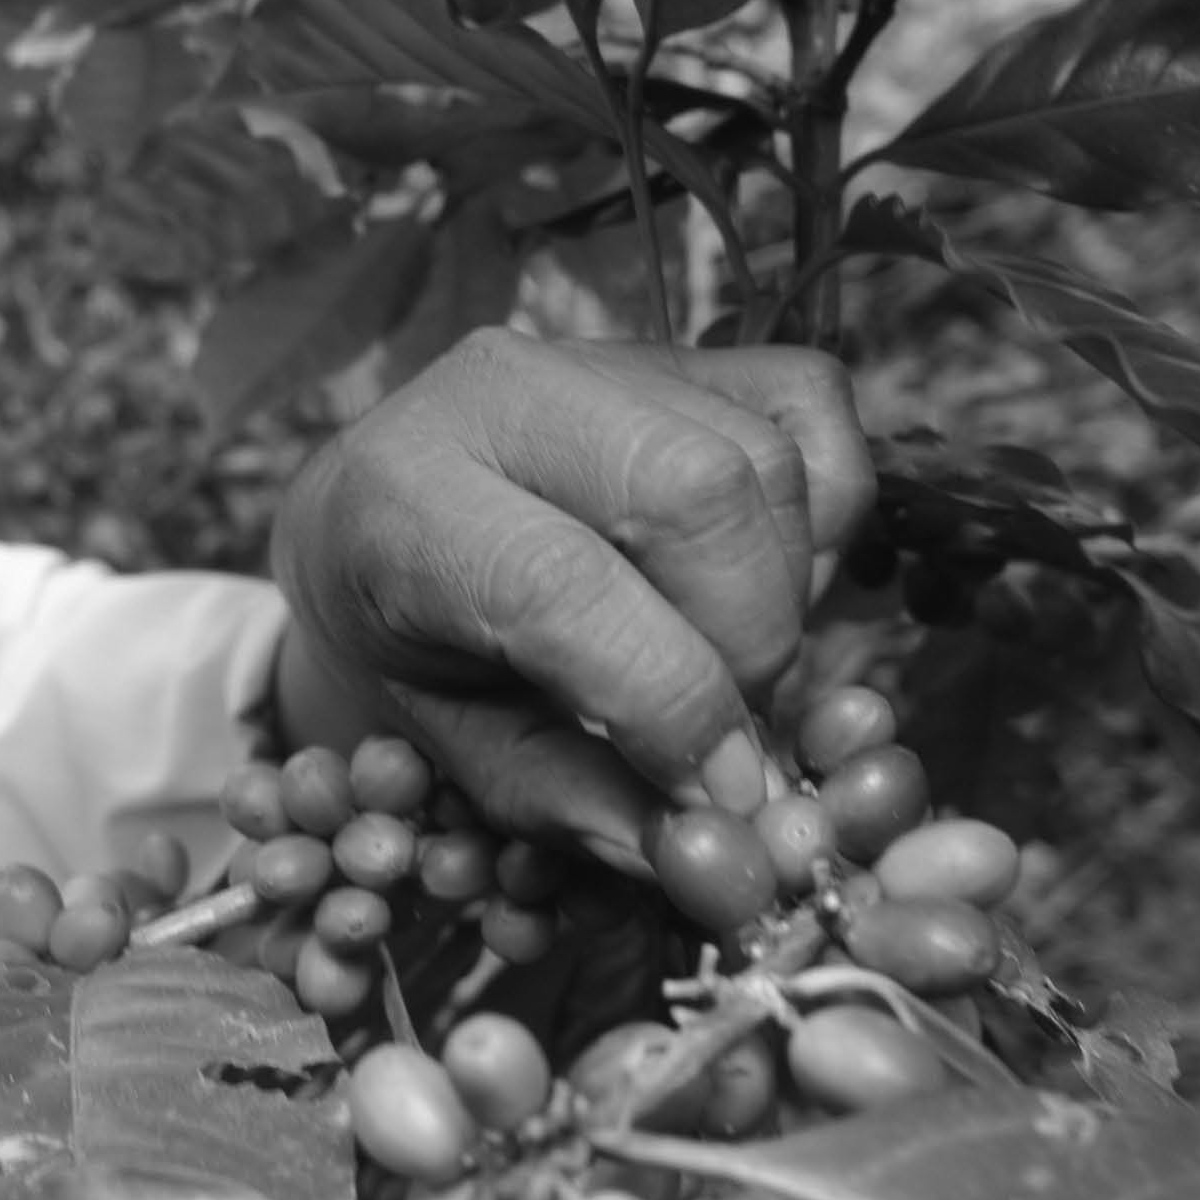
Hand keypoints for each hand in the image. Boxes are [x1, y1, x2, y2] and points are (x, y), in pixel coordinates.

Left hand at [272, 331, 874, 868]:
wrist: (376, 514)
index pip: (560, 584)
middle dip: (746, 642)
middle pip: (693, 492)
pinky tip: (761, 581)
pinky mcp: (687, 348)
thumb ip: (561, 798)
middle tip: (726, 731)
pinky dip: (823, 516)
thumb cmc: (406, 638)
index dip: (665, 700)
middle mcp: (497, 390)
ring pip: (764, 461)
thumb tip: (690, 851)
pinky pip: (811, 411)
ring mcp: (599, 352)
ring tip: (724, 663)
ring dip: (784, 595)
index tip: (718, 797)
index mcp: (396, 495)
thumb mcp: (449, 741)